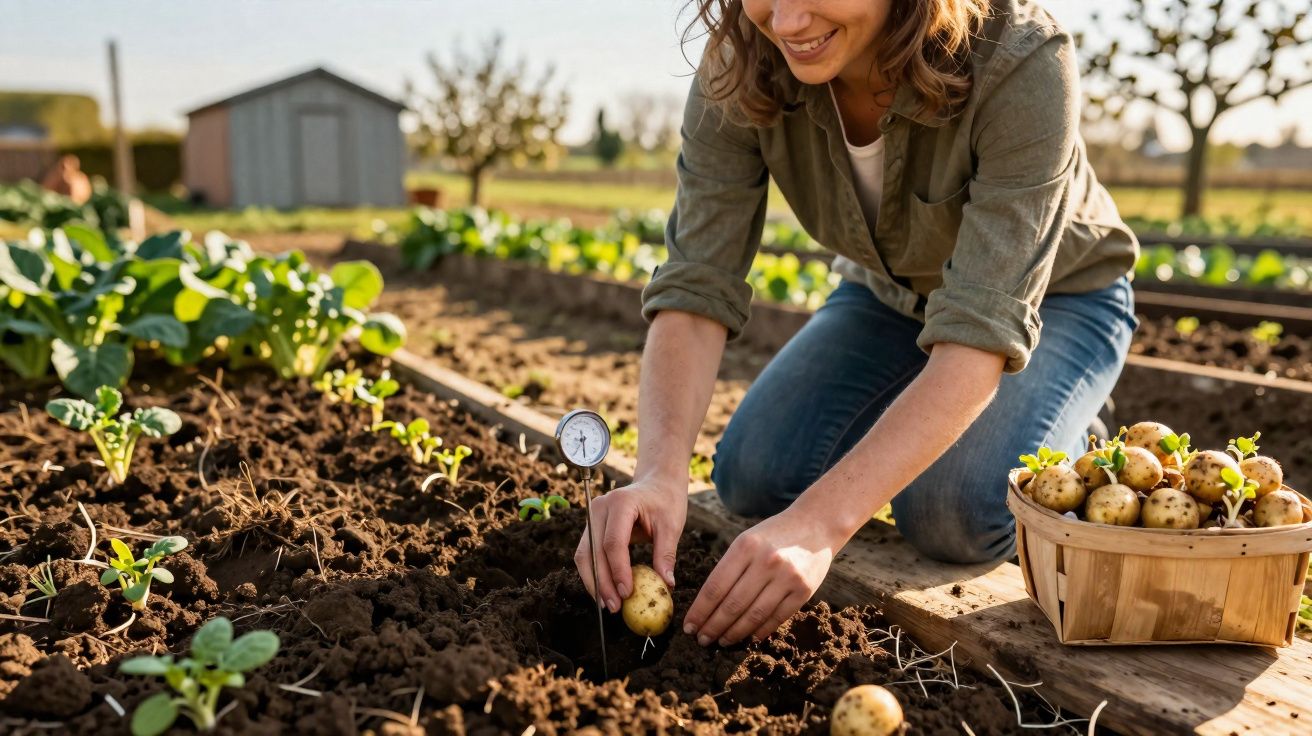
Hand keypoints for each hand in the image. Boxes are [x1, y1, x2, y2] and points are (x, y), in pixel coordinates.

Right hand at [575, 480, 685, 613]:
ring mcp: (592, 516)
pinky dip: (593, 574)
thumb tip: (667, 584)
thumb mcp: (671, 525)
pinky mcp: (591, 526)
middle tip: (614, 607)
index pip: (613, 543)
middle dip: (602, 583)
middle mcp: (599, 508)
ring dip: (593, 582)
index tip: (627, 593)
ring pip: (583, 555)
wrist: (656, 484)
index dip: (618, 571)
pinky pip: (587, 554)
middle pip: (594, 551)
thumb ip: (665, 554)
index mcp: (621, 503)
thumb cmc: (665, 502)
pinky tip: (605, 592)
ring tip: (608, 604)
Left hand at [683, 508, 839, 646]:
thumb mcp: (747, 540)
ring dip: (734, 633)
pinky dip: (761, 631)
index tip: (689, 626)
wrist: (816, 525)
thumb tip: (707, 605)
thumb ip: (729, 567)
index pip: (715, 587)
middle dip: (713, 626)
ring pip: (754, 615)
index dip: (700, 611)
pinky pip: (777, 617)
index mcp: (745, 547)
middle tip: (701, 639)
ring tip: (722, 641)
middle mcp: (766, 562)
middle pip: (732, 604)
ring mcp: (787, 577)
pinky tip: (748, 638)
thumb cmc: (773, 535)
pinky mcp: (804, 590)